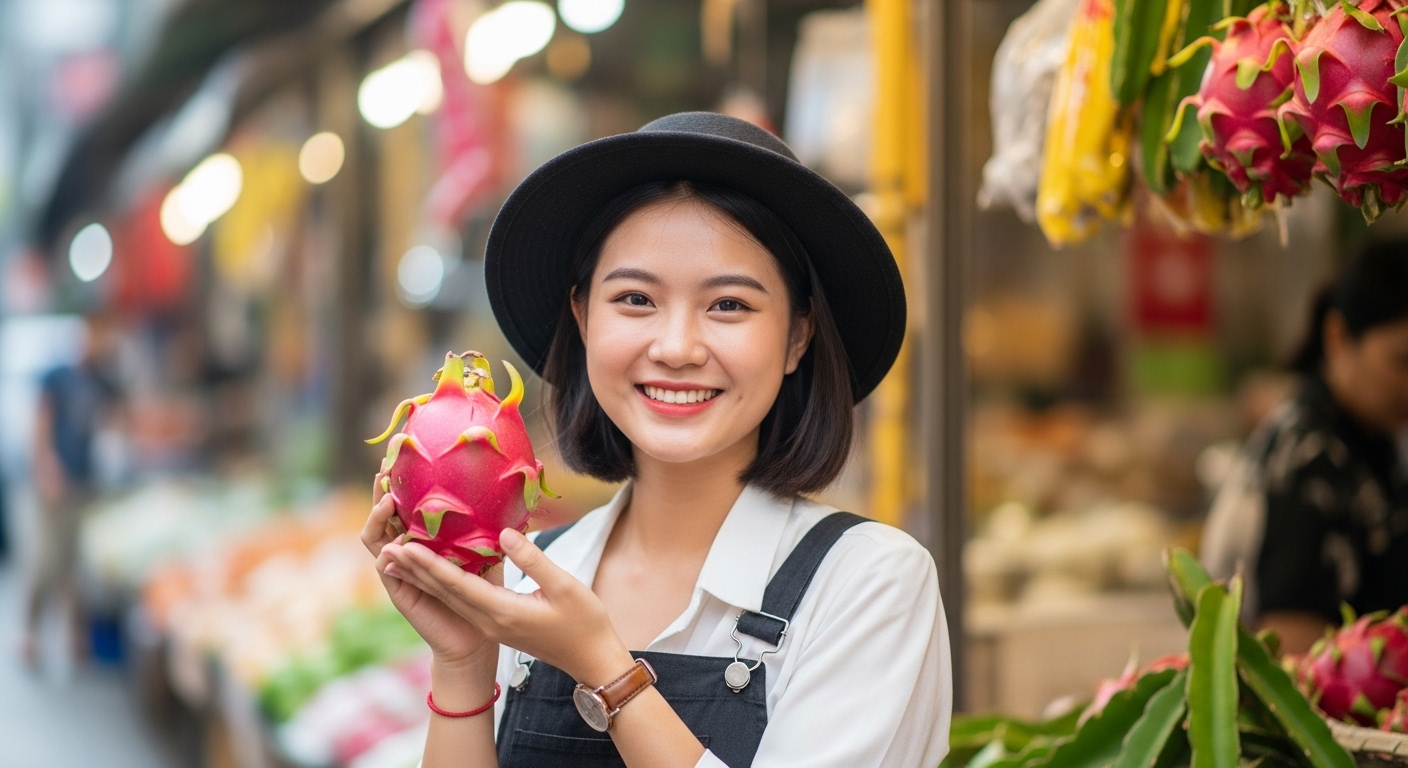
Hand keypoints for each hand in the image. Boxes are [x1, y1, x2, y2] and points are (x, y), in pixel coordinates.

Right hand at [361, 469, 497, 674]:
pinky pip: (385, 567)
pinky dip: (386, 552)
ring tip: (387, 499)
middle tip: (385, 465)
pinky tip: (392, 542)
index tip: (403, 451)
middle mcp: (406, 548)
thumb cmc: (484, 588)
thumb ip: (490, 523)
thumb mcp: (488, 547)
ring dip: (378, 516)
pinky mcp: (398, 590)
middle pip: (384, 512)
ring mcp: (398, 569)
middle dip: (381, 488)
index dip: (402, 478)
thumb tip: (510, 488)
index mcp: (424, 534)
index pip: (406, 500)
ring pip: (375, 536)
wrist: (476, 635)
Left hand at [383, 527, 634, 686]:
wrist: (591, 659)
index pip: (458, 585)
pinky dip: (442, 584)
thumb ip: (532, 559)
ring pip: (449, 597)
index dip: (430, 564)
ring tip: (396, 558)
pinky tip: (432, 571)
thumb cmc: (584, 623)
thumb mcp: (565, 586)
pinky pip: (461, 601)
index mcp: (502, 612)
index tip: (406, 546)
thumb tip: (504, 533)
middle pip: (444, 592)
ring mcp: (490, 624)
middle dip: (415, 568)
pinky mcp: (496, 623)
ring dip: (422, 577)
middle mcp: (488, 620)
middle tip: (387, 546)